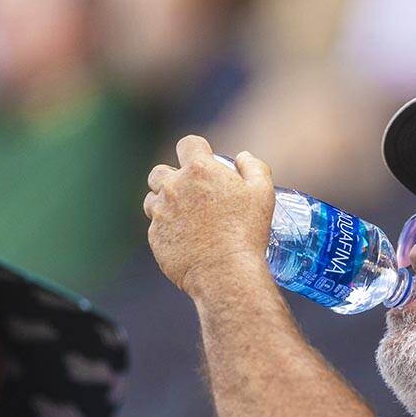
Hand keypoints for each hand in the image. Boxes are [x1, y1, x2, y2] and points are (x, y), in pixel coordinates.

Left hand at [144, 135, 275, 298]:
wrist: (226, 272)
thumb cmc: (247, 232)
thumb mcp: (263, 193)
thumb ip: (254, 167)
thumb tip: (242, 157)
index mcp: (199, 170)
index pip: (187, 144)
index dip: (196, 150)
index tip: (203, 161)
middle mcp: (173, 187)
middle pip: (160, 171)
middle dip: (172, 178)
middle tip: (190, 193)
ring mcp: (161, 212)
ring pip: (152, 200)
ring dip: (165, 204)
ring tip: (185, 218)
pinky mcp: (155, 237)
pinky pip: (155, 227)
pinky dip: (166, 230)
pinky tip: (184, 240)